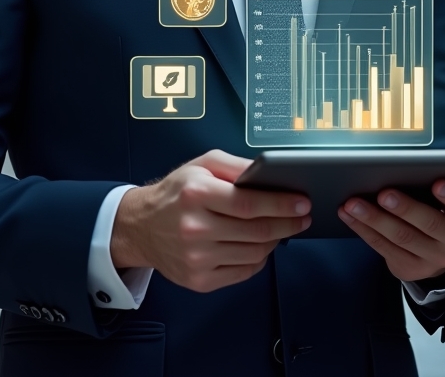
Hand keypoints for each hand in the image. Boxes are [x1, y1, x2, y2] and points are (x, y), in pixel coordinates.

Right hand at [110, 150, 311, 292]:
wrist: (141, 226)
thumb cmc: (176, 192)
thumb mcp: (202, 164)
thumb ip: (236, 165)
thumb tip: (268, 172)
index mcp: (197, 194)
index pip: (249, 203)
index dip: (281, 204)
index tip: (302, 202)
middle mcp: (195, 228)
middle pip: (255, 231)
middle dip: (287, 224)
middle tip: (302, 217)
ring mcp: (196, 258)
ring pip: (253, 253)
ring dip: (275, 241)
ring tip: (281, 228)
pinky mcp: (199, 280)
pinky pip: (242, 272)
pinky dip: (258, 259)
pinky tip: (260, 245)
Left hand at [338, 179, 444, 283]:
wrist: (439, 253)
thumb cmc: (442, 211)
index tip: (437, 183)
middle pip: (429, 223)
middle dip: (405, 208)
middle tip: (383, 193)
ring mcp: (432, 259)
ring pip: (401, 237)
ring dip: (374, 218)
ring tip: (353, 203)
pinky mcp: (409, 269)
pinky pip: (382, 247)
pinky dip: (363, 229)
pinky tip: (348, 214)